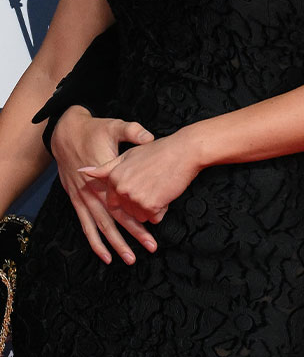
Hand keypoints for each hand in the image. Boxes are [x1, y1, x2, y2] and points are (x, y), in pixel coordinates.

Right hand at [52, 105, 158, 263]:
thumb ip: (133, 132)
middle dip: (133, 235)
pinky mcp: (77, 199)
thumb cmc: (94, 130)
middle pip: (115, 218)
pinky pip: (85, 225)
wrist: (66, 133)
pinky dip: (95, 242)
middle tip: (151, 247)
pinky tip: (104, 256)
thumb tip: (149, 138)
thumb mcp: (115, 127)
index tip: (155, 227)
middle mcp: (93, 191)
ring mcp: (83, 197)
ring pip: (101, 226)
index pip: (124, 201)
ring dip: (115, 244)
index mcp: (105, 176)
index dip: (140, 215)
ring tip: (130, 258)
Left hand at [79, 130, 199, 223]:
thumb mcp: (129, 154)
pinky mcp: (150, 206)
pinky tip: (166, 192)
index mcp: (115, 176)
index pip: (112, 201)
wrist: (184, 150)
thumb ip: (105, 167)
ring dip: (150, 208)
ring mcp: (135, 198)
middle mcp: (122, 188)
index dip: (127, 198)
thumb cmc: (160, 151)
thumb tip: (82, 170)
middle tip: (152, 185)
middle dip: (140, 203)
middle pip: (126, 210)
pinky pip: (154, 218)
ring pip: (140, 217)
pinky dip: (161, 210)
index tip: (138, 190)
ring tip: (159, 187)